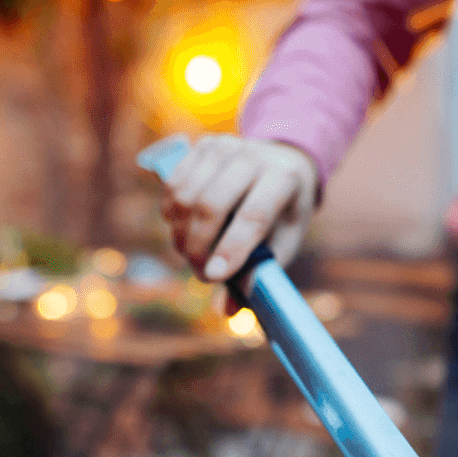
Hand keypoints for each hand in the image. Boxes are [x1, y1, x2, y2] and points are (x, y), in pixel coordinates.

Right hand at [162, 134, 318, 283]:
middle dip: (198, 247)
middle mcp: (253, 156)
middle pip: (211, 204)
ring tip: (192, 254)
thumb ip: (259, 272)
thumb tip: (229, 310)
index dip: (231, 249)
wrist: (283, 160)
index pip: (253, 216)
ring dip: (181, 234)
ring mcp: (225, 146)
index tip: (213, 276)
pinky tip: (184, 228)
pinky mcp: (202, 145)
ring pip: (185, 196)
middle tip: (201, 273)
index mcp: (284, 178)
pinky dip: (172, 215)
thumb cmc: (285, 210)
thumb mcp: (285, 240)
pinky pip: (173, 185)